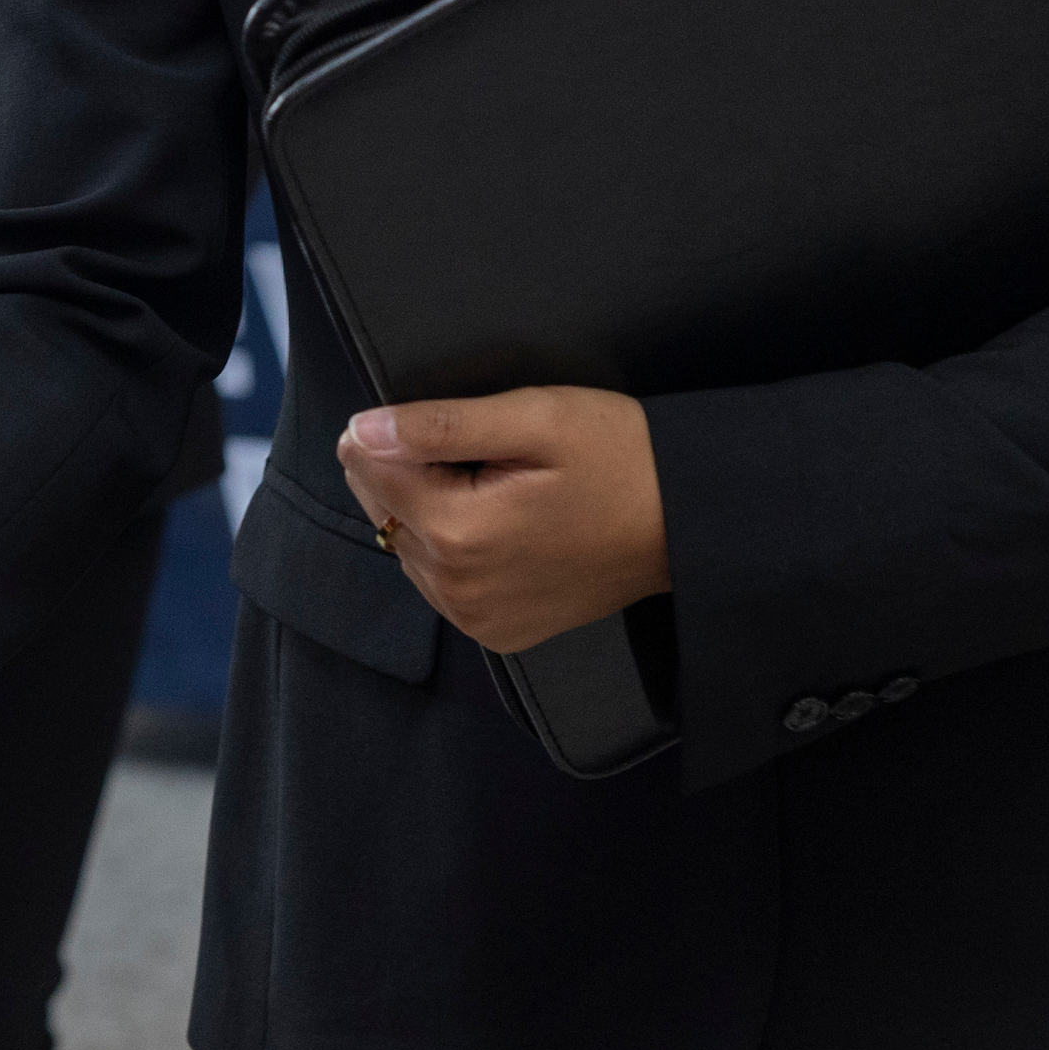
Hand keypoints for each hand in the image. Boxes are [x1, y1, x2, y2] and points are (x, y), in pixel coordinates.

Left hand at [337, 391, 668, 654]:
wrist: (685, 524)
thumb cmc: (621, 460)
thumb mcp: (534, 418)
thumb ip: (441, 425)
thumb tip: (364, 430)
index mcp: (460, 533)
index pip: (368, 470)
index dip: (388, 432)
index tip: (436, 418)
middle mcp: (458, 588)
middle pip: (382, 510)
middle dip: (408, 471)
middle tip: (480, 451)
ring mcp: (477, 617)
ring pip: (407, 545)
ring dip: (428, 510)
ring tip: (495, 485)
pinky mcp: (497, 631)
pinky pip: (441, 580)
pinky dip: (452, 547)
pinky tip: (499, 521)